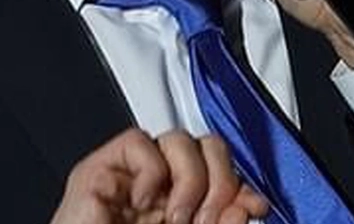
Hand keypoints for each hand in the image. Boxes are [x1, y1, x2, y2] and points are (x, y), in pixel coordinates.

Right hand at [50, 128, 268, 223]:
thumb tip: (248, 205)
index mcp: (179, 210)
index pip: (219, 170)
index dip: (239, 182)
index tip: (255, 205)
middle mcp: (158, 190)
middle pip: (205, 146)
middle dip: (219, 180)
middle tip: (207, 219)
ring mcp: (128, 178)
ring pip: (178, 138)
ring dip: (189, 179)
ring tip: (176, 219)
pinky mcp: (99, 170)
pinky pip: (139, 141)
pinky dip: (150, 172)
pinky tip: (141, 204)